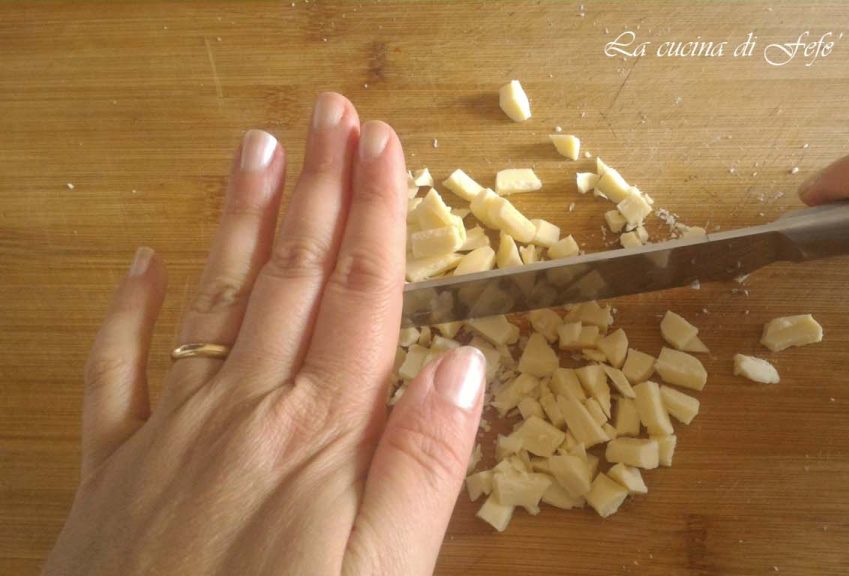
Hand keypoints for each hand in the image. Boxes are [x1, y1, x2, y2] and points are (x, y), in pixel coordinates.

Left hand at [45, 93, 484, 574]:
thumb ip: (422, 467)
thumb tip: (461, 364)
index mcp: (319, 434)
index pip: (360, 297)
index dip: (377, 216)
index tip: (383, 146)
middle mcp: (245, 412)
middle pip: (292, 277)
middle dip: (319, 189)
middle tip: (329, 114)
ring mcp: (172, 434)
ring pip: (213, 300)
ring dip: (240, 219)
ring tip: (259, 150)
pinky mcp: (115, 471)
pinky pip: (117, 370)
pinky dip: (131, 309)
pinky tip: (144, 261)